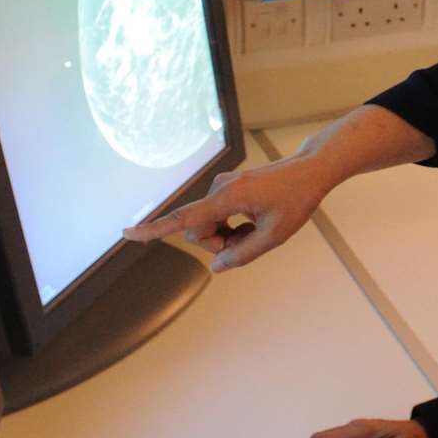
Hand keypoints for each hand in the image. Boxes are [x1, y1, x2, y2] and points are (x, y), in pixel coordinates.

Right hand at [124, 106, 434, 272]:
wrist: (311, 170)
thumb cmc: (296, 200)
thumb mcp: (274, 236)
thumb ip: (243, 255)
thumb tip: (216, 267)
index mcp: (228, 198)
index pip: (184, 219)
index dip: (154, 229)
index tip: (126, 233)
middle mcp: (220, 189)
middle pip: (200, 231)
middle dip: (218, 243)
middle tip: (249, 241)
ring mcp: (223, 187)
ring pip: (210, 225)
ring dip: (228, 235)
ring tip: (256, 230)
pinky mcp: (229, 188)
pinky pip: (220, 216)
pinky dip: (233, 226)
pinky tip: (255, 222)